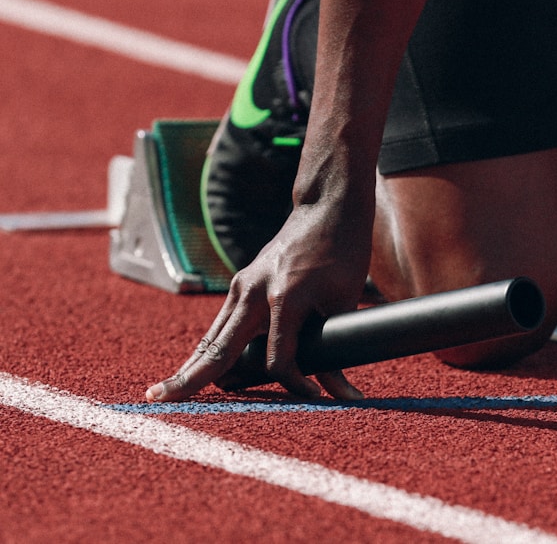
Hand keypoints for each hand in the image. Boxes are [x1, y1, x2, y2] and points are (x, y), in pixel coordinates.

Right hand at [145, 201, 372, 401]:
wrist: (326, 209)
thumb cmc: (342, 253)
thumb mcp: (345, 301)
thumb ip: (337, 346)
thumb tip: (340, 391)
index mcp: (284, 297)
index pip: (278, 360)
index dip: (296, 384)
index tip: (316, 397)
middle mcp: (254, 292)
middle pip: (219, 348)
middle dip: (191, 378)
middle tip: (158, 400)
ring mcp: (242, 286)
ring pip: (212, 337)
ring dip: (191, 366)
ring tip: (164, 393)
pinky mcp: (241, 284)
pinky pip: (221, 324)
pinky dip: (208, 349)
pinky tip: (193, 369)